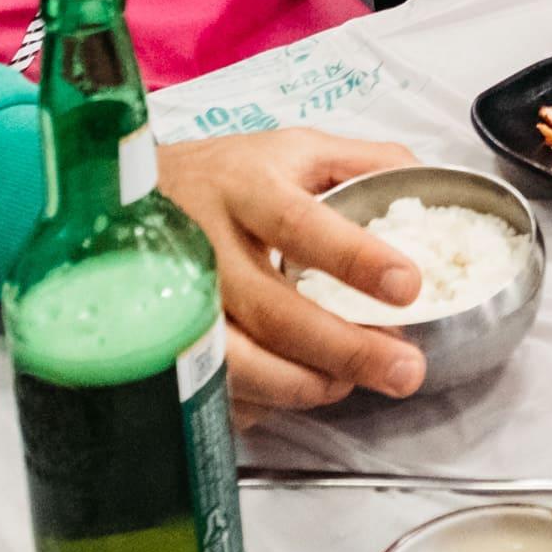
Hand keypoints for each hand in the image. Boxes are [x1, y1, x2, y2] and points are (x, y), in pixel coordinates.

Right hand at [154, 129, 430, 410]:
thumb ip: (363, 162)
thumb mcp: (291, 150)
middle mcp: (208, 246)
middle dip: (345, 349)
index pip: (300, 224)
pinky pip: (210, 387)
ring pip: (238, 363)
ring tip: (349, 386)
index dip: (354, 258)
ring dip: (302, 385)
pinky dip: (256, 401)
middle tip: (405, 370)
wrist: (123, 196)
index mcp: (247, 189)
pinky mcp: (162, 342)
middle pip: (274, 311)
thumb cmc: (225, 176)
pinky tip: (292, 393)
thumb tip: (428, 183)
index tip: (408, 285)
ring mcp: (178, 301)